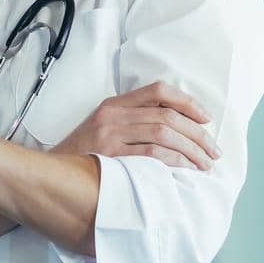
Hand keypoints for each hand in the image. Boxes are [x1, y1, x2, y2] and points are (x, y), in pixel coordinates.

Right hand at [53, 82, 221, 169]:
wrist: (49, 172)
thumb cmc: (81, 155)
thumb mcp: (102, 127)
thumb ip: (130, 121)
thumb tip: (175, 128)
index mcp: (114, 104)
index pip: (158, 91)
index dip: (187, 102)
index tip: (206, 118)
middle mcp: (113, 114)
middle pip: (167, 116)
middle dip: (197, 133)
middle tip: (213, 151)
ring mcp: (111, 134)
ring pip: (164, 133)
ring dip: (191, 150)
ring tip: (205, 164)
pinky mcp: (110, 156)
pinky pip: (152, 154)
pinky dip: (174, 161)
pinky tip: (186, 170)